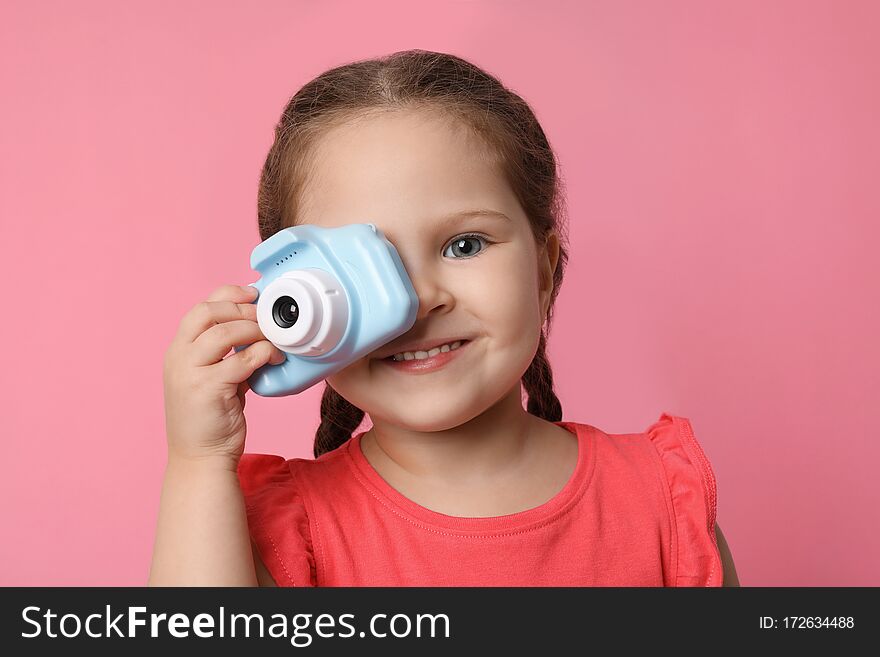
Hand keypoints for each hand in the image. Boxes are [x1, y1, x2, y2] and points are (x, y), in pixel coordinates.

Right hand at [162, 284, 285, 465]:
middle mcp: (178, 357)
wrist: (200, 458)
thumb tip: (259, 328)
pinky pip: (240, 360)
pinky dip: (262, 353)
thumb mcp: (214, 377)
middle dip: (242, 309)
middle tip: (267, 317)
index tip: (254, 295)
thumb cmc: (212, 419)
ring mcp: (188, 373)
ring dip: (255, 330)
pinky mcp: (206, 389)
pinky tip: (274, 358)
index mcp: (178, 350)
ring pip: (223, 332)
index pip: (200, 307)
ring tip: (273, 338)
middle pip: (208, 312)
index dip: (229, 295)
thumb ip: (228, 353)